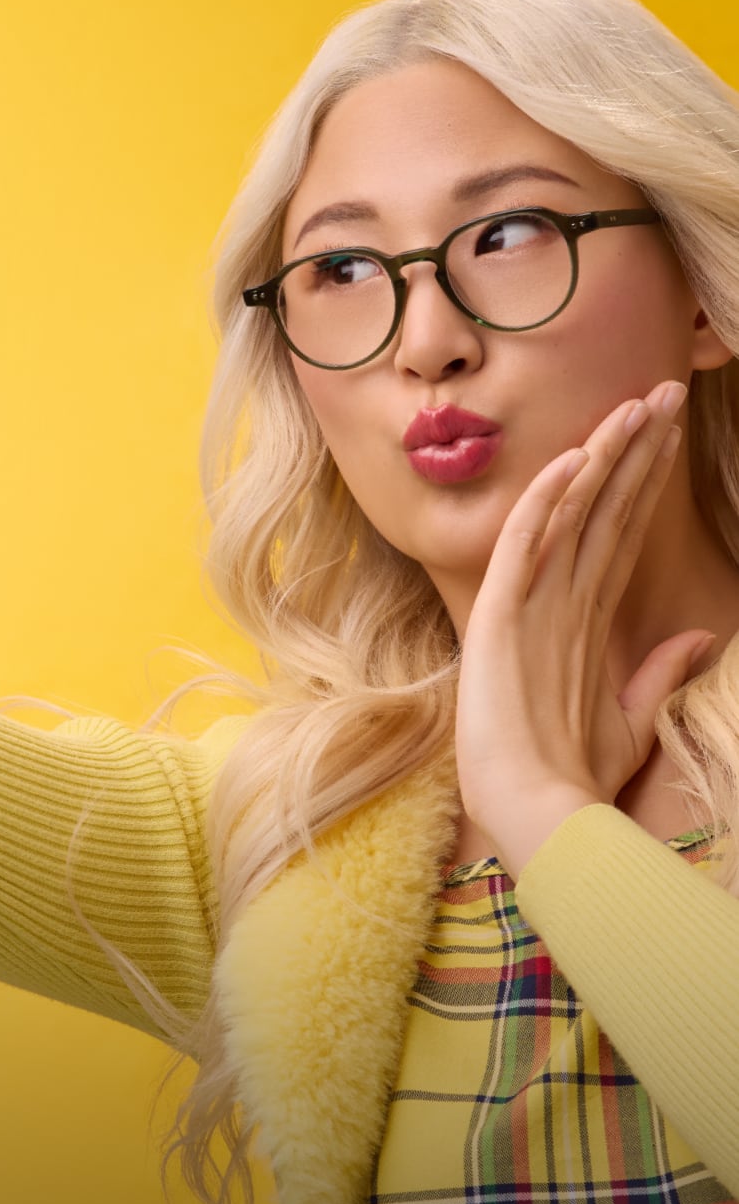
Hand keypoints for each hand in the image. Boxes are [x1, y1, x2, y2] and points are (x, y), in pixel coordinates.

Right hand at [455, 379, 714, 879]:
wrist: (537, 813)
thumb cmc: (570, 774)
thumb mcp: (631, 721)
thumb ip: (659, 673)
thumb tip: (702, 635)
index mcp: (581, 620)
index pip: (619, 533)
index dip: (642, 480)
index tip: (667, 433)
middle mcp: (555, 601)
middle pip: (601, 509)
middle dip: (632, 448)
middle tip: (662, 390)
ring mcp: (526, 606)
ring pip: (569, 514)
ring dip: (602, 456)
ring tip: (635, 404)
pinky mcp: (501, 618)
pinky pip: (526, 547)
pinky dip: (547, 503)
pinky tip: (572, 462)